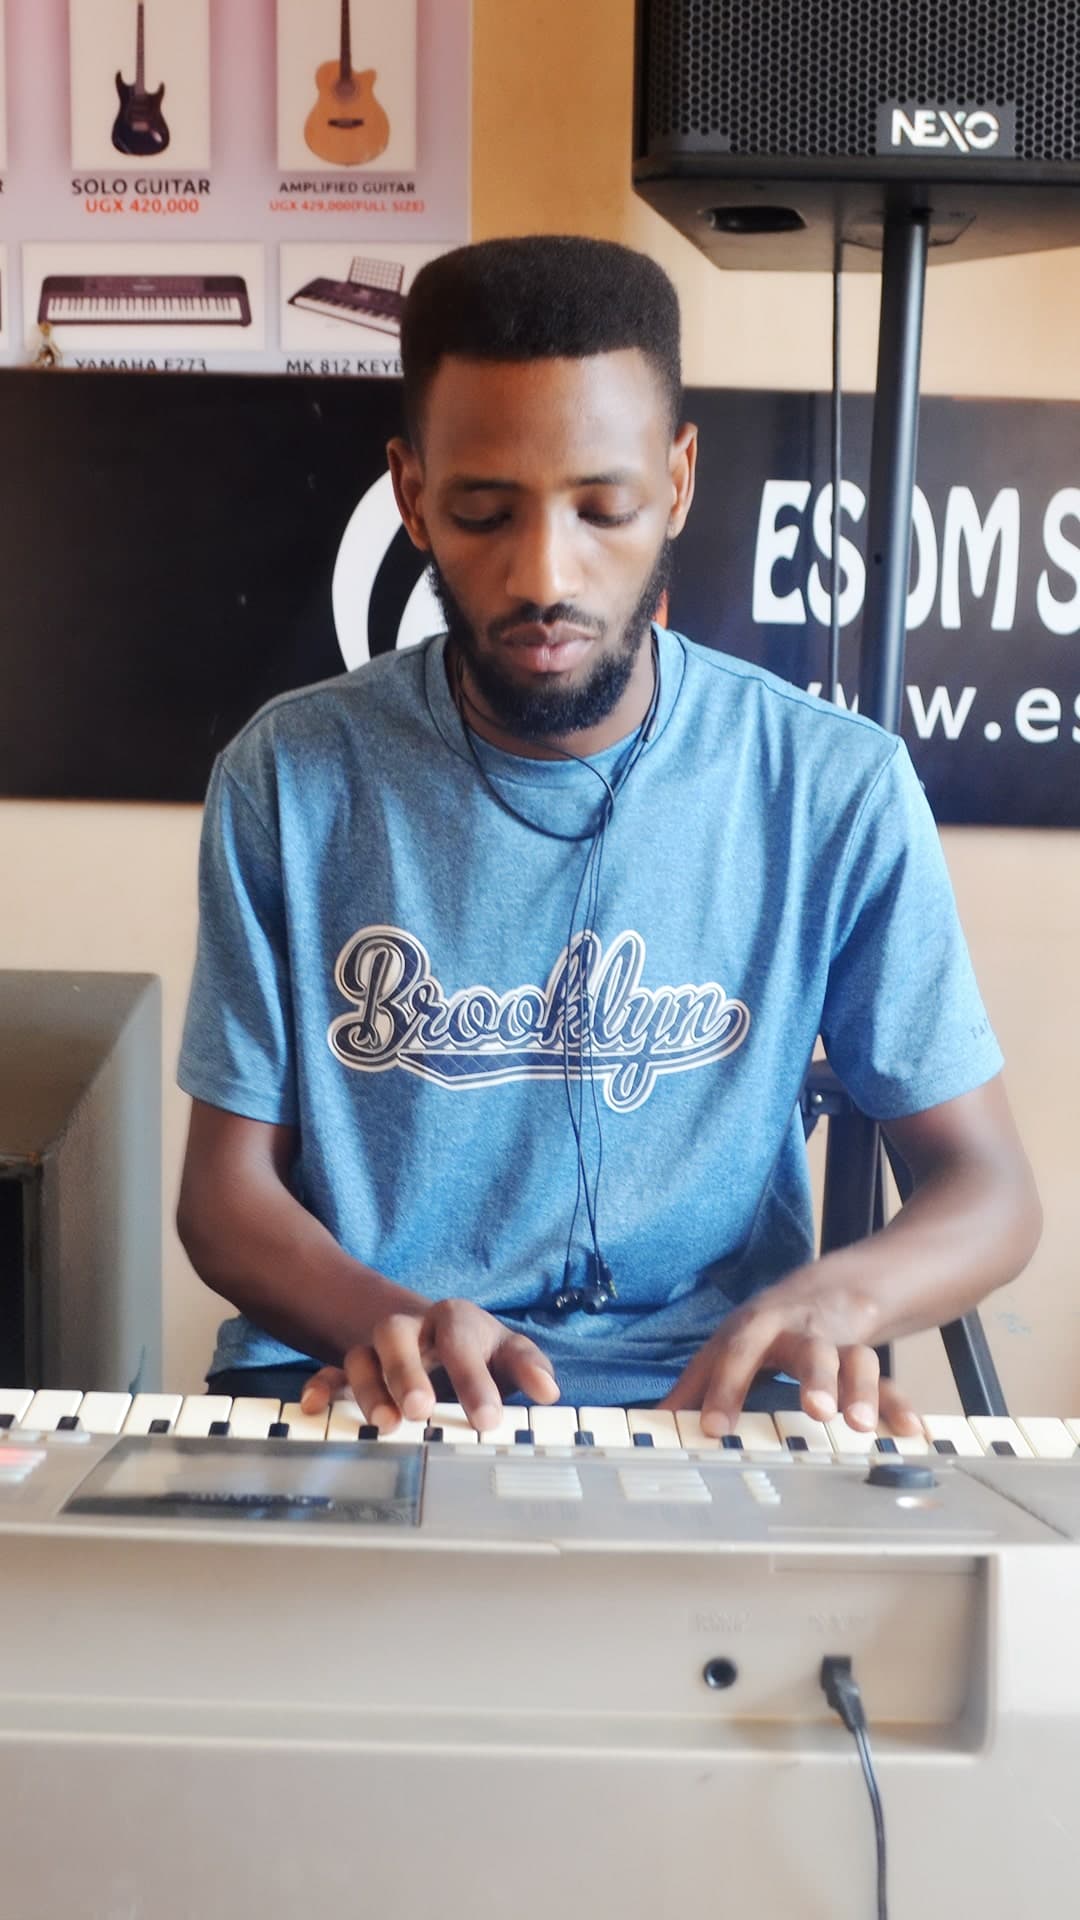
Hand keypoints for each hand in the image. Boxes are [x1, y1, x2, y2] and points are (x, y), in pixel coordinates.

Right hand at [299, 1297, 559, 1433]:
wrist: (430, 1328)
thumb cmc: (475, 1347)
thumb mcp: (506, 1349)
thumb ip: (528, 1366)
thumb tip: (549, 1392)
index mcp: (454, 1320)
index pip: (462, 1340)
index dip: (474, 1380)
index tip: (489, 1421)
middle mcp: (412, 1328)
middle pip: (397, 1335)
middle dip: (406, 1372)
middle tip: (422, 1410)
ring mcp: (377, 1346)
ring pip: (361, 1355)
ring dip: (369, 1388)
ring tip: (386, 1425)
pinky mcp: (355, 1364)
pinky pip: (330, 1371)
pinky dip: (320, 1386)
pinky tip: (313, 1406)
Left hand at [658, 1280, 921, 1437]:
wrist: (831, 1288)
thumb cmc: (767, 1328)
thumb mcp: (729, 1346)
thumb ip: (696, 1384)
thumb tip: (653, 1420)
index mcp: (756, 1329)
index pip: (736, 1353)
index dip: (724, 1388)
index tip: (713, 1428)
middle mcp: (799, 1331)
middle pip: (808, 1348)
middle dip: (814, 1378)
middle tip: (817, 1411)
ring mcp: (838, 1343)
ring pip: (854, 1360)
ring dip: (860, 1391)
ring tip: (859, 1426)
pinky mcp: (868, 1358)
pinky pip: (888, 1382)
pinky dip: (899, 1406)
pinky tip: (909, 1432)